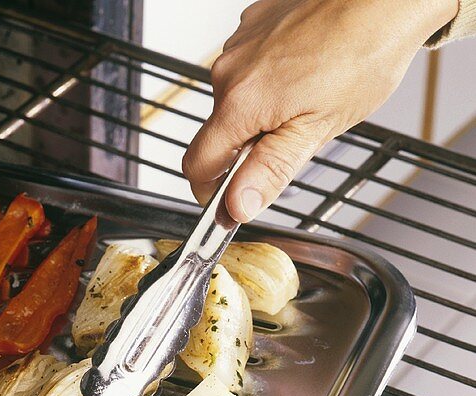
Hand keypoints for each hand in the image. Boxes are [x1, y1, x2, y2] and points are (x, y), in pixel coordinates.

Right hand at [185, 0, 458, 221]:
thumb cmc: (363, 53)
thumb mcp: (318, 128)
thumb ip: (270, 170)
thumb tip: (237, 206)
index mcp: (240, 103)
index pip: (197, 165)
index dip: (211, 191)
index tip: (231, 202)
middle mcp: (229, 71)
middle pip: (217, 132)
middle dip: (245, 147)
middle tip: (292, 140)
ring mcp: (239, 44)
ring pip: (234, 99)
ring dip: (258, 111)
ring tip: (305, 98)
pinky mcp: (253, 25)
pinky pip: (248, 67)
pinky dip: (268, 78)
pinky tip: (303, 70)